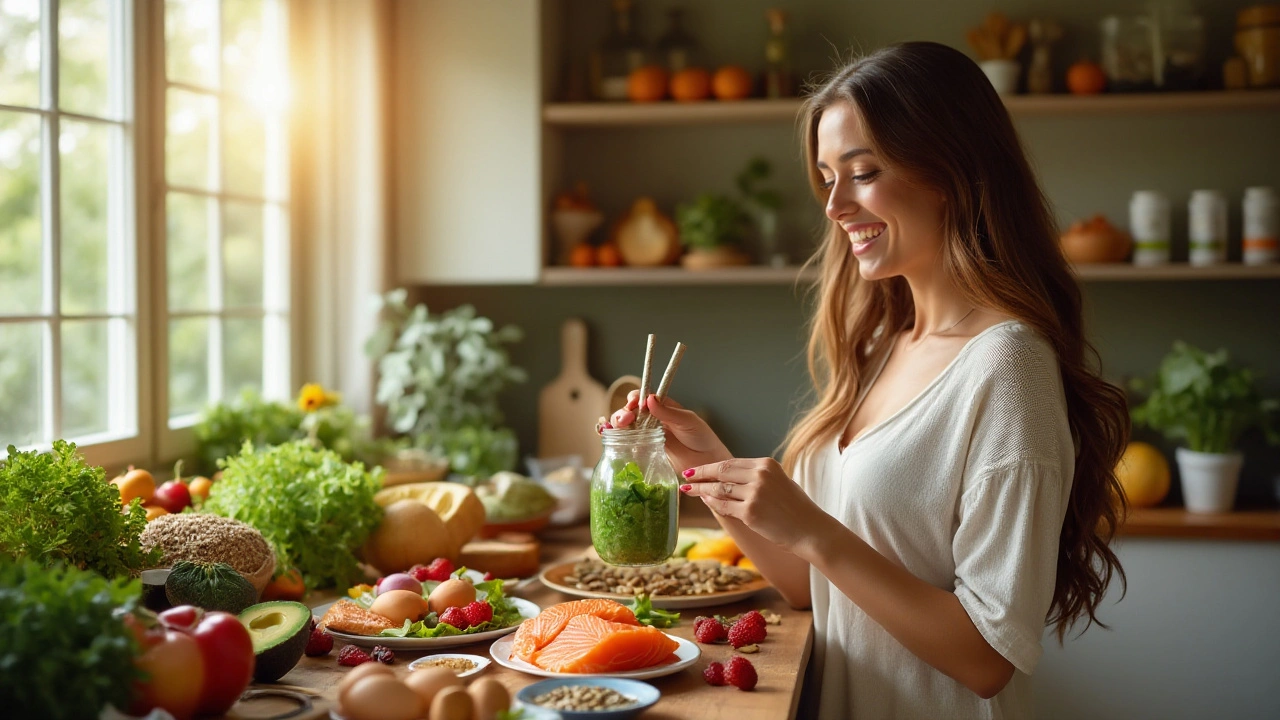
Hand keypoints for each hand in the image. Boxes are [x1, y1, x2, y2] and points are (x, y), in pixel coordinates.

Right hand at [596, 391, 731, 471]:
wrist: (707, 462)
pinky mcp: (646, 450)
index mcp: (663, 407)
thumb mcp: (687, 422)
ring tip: (618, 429)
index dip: (634, 398)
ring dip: (618, 425)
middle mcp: (653, 420)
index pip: (643, 397)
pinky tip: (611, 438)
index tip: (633, 404)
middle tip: (625, 420)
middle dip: (623, 413)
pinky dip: (617, 439)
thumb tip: (650, 399)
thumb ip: (668, 412)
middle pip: (629, 411)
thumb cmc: (702, 439)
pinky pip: (628, 442)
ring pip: (626, 426)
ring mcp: (648, 435)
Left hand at [680, 457, 825, 548]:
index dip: (710, 467)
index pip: (730, 463)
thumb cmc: (796, 509)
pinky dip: (711, 503)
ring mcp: (754, 494)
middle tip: (685, 476)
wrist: (811, 530)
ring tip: (688, 490)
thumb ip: (756, 478)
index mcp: (767, 464)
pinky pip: (723, 506)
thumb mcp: (779, 483)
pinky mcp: (750, 512)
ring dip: (700, 490)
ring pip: (718, 489)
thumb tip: (728, 480)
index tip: (696, 469)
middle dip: (700, 474)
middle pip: (721, 471)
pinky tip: (704, 501)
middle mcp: (760, 475)